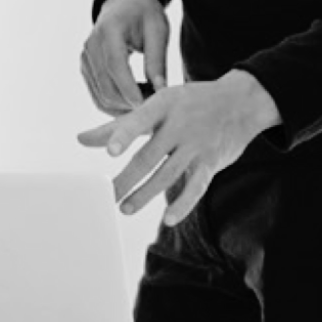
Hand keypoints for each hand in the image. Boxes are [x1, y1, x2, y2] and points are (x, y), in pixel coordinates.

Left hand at [76, 69, 281, 224]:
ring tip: (125, 208)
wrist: (241, 102)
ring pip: (168, 174)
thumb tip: (80, 139)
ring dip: (145, 194)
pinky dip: (184, 204)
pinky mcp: (211, 162)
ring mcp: (196, 145)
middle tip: (107, 195)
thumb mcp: (156, 106)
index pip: (139, 121)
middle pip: (149, 156)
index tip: (110, 152)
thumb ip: (118, 125)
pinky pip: (197, 186)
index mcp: (162, 105)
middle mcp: (180, 124)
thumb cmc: (188, 103)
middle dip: (126, 179)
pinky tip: (168, 219)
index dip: (124, 136)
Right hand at [81, 0, 173, 115]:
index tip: (148, 106)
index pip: (115, 66)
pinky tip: (136, 98)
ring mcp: (85, 58)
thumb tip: (161, 90)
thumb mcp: (158, 30)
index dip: (130, 89)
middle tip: (156, 105)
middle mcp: (90, 44)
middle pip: (106, 86)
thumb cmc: (144, 14)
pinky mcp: (85, 68)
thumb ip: (157, 60)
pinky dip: (117, 104)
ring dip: (124, 106)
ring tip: (148, 101)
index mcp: (109, 29)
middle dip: (130, 103)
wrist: (124, 2)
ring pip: (101, 96)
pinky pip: (98, 95)